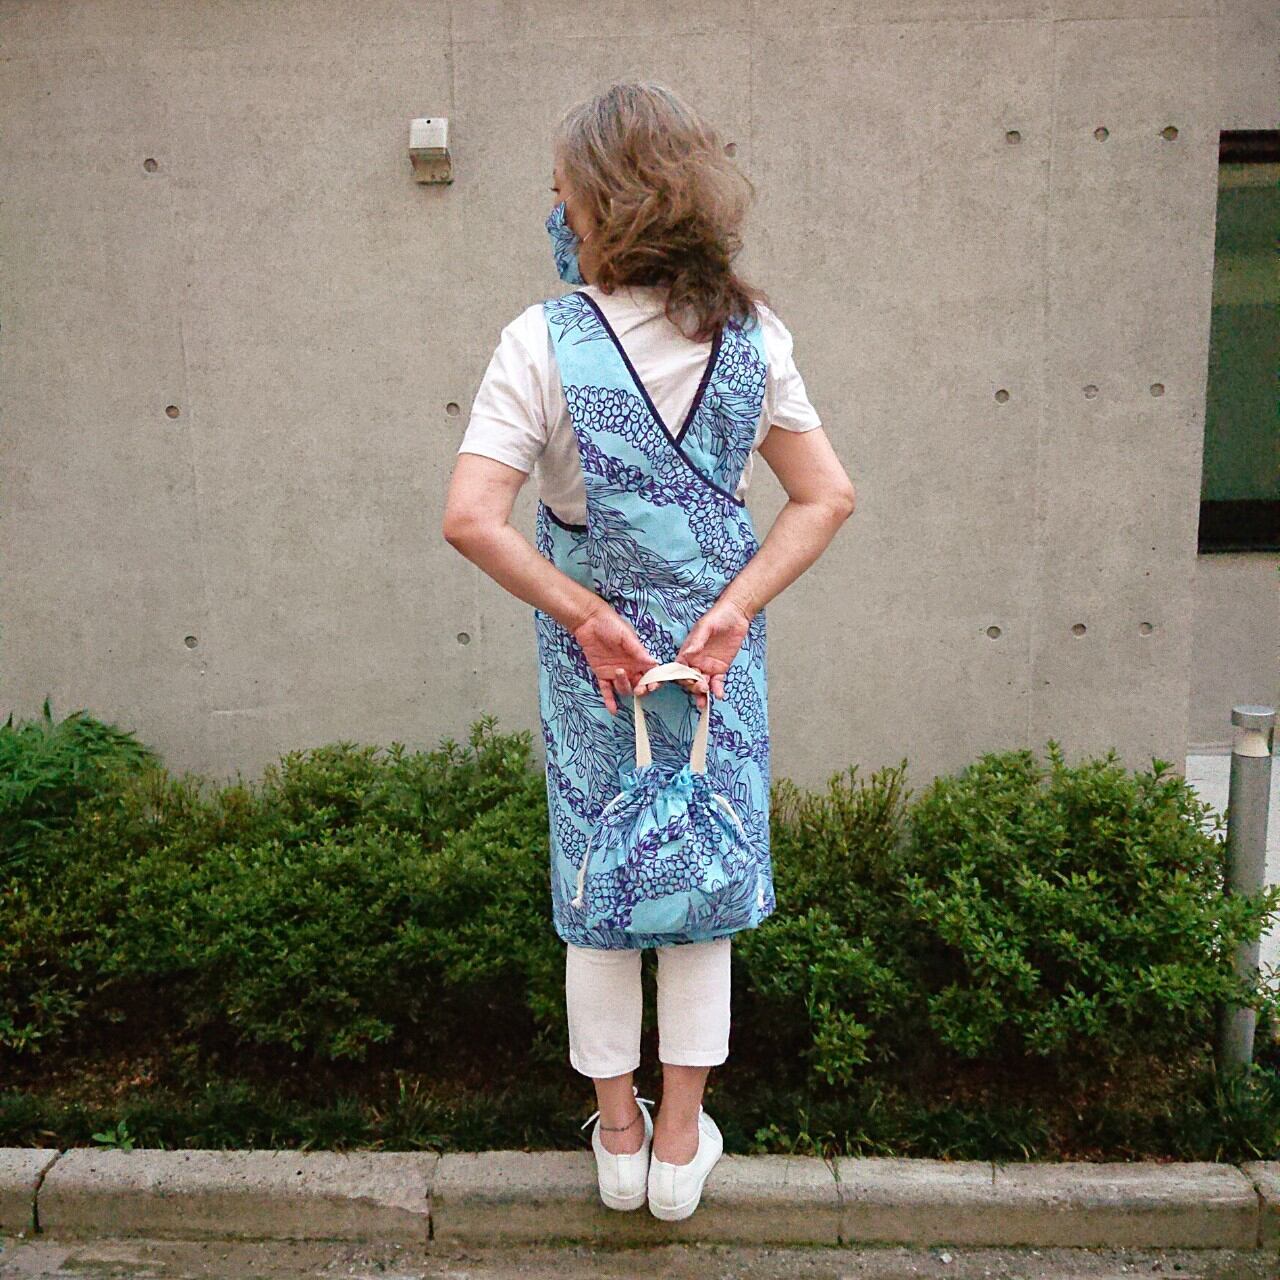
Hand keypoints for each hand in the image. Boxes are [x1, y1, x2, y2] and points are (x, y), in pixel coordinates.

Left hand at [571, 601, 659, 715]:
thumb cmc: (610, 624)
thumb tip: (654, 663)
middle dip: (640, 689)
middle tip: (639, 688)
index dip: (653, 681)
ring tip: (618, 672)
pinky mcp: (601, 675)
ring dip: (624, 686)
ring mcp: (615, 673)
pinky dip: (610, 701)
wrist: (588, 621)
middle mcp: (629, 667)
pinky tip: (613, 710)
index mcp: (638, 658)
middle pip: (638, 684)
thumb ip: (638, 651)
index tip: (652, 686)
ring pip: (624, 688)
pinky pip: (607, 691)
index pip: (650, 673)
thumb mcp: (626, 636)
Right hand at [674, 596, 752, 702]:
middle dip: (693, 687)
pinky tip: (719, 695)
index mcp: (687, 652)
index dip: (680, 677)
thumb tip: (686, 654)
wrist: (736, 615)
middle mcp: (695, 661)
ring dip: (702, 694)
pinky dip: (717, 690)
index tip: (686, 681)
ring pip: (702, 685)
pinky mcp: (721, 669)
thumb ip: (696, 641)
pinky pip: (717, 683)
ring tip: (704, 702)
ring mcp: (708, 667)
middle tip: (701, 688)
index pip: (679, 669)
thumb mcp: (705, 627)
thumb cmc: (717, 617)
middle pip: (690, 680)